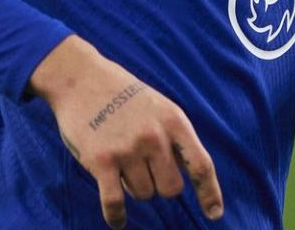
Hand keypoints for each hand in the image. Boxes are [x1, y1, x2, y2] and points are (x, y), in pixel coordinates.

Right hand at [28, 36, 223, 227]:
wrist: (79, 78)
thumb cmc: (123, 95)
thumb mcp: (159, 106)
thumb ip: (174, 137)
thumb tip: (188, 175)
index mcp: (174, 121)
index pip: (201, 165)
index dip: (210, 193)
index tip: (214, 214)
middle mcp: (154, 136)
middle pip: (171, 188)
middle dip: (161, 185)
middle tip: (146, 168)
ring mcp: (127, 149)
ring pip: (144, 194)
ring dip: (135, 187)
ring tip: (122, 162)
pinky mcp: (101, 161)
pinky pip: (114, 202)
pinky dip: (116, 216)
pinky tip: (118, 221)